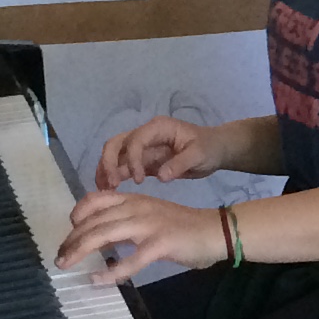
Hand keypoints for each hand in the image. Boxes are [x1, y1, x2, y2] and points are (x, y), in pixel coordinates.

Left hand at [54, 189, 219, 285]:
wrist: (215, 230)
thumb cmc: (182, 226)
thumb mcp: (149, 217)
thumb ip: (124, 224)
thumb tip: (97, 241)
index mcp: (134, 200)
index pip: (96, 200)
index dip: (77, 214)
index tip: (70, 231)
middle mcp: (137, 208)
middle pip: (94, 221)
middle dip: (72, 239)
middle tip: (60, 257)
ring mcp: (148, 225)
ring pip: (104, 234)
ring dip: (80, 250)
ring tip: (66, 264)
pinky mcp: (160, 244)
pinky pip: (130, 260)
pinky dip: (111, 272)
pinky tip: (98, 280)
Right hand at [95, 114, 219, 188]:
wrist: (214, 151)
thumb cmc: (209, 148)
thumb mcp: (199, 155)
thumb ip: (180, 164)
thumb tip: (161, 177)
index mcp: (158, 128)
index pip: (135, 140)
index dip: (132, 159)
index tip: (139, 180)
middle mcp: (145, 135)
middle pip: (116, 143)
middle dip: (109, 162)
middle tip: (111, 184)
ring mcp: (142, 148)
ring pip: (114, 154)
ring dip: (106, 170)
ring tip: (104, 190)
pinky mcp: (143, 161)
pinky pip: (122, 166)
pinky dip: (113, 175)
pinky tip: (108, 190)